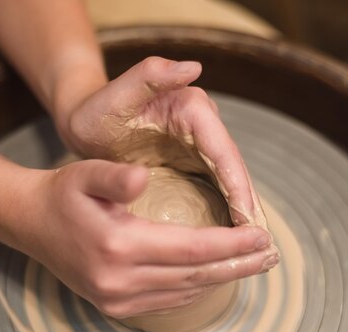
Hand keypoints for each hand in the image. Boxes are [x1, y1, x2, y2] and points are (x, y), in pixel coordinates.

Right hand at [23, 160, 276, 318]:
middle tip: (272, 256)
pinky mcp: (115, 307)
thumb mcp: (85, 174)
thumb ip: (115, 176)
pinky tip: (215, 275)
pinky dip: (197, 287)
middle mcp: (120, 281)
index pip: (192, 249)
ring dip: (223, 278)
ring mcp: (117, 299)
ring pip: (186, 291)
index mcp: (118, 245)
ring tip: (253, 265)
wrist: (31, 224)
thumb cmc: (64, 193)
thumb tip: (145, 179)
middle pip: (196, 275)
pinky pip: (168, 300)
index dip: (232, 244)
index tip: (262, 235)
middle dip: (239, 265)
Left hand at [54, 56, 266, 227]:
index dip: (238, 186)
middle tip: (259, 244)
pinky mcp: (192, 162)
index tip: (247, 221)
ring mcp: (199, 145)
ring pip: (228, 182)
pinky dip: (224, 212)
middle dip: (248, 205)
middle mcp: (203, 126)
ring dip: (241, 213)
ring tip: (251, 248)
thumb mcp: (117, 94)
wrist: (87, 120)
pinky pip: (214, 189)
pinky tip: (227, 240)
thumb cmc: (97, 109)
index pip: (224, 151)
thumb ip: (149, 75)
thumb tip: (193, 67)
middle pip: (233, 169)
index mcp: (192, 108)